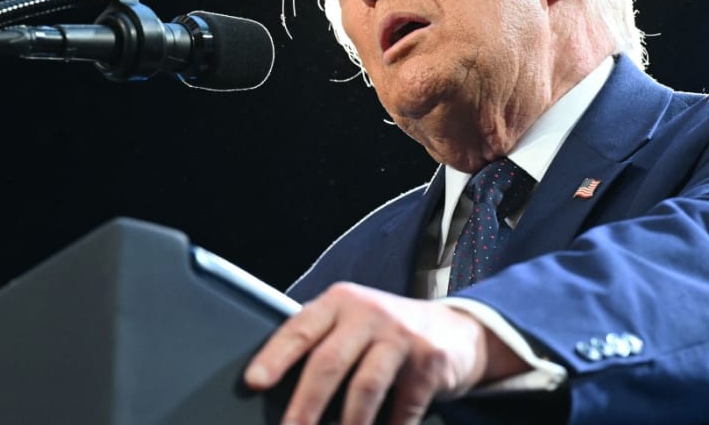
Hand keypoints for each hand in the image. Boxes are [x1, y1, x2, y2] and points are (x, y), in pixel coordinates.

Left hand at [243, 282, 524, 424]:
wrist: (454, 330)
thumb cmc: (383, 334)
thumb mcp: (351, 324)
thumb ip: (319, 343)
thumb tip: (271, 389)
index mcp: (339, 302)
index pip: (301, 328)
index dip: (275, 356)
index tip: (254, 382)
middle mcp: (369, 313)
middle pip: (329, 361)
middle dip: (304, 405)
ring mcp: (402, 335)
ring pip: (365, 386)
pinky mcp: (430, 361)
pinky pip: (404, 406)